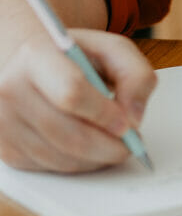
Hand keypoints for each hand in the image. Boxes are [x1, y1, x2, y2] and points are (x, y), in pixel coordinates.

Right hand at [0, 29, 155, 172]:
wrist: (30, 63)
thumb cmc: (74, 55)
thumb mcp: (112, 48)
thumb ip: (135, 74)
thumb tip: (135, 117)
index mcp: (36, 55)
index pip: (71, 92)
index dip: (103, 113)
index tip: (128, 125)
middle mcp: (10, 88)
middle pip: (65, 132)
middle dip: (106, 145)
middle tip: (131, 145)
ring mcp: (2, 121)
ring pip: (57, 156)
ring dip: (94, 158)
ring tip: (115, 145)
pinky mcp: (4, 148)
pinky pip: (47, 167)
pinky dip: (77, 164)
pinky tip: (91, 149)